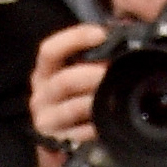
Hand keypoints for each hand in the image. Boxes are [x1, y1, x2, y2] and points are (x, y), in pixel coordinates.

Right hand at [30, 22, 108, 146]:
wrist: (61, 127)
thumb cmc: (75, 90)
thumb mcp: (75, 66)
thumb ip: (94, 49)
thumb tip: (124, 29)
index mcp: (45, 71)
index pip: (50, 51)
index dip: (75, 39)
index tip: (102, 35)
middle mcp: (41, 94)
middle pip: (63, 81)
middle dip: (92, 75)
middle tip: (113, 71)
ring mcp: (48, 118)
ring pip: (72, 108)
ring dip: (96, 100)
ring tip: (114, 94)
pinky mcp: (59, 138)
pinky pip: (81, 133)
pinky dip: (97, 126)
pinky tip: (109, 118)